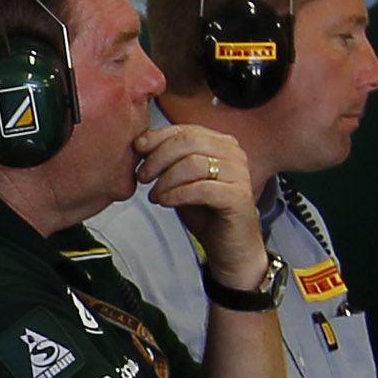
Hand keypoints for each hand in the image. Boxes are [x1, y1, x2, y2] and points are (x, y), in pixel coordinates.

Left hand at [136, 116, 268, 288]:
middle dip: (158, 158)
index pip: (185, 130)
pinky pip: (201, 188)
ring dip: (165, 179)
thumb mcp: (182, 180)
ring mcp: (239, 174)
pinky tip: (165, 201)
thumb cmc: (207, 212)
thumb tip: (141, 143)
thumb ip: (169, 160)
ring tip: (155, 194)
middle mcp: (234, 154)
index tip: (137, 150)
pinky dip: (177, 194)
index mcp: (222, 143)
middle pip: (188, 141)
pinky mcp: (238, 197)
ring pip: (193, 163)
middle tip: (143, 176)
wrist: (229, 247)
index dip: (157, 138)